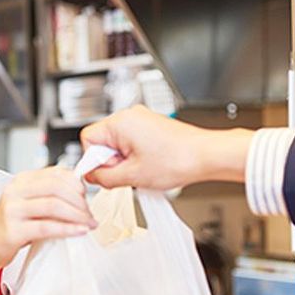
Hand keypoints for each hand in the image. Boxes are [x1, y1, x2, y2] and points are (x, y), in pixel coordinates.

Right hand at [0, 167, 96, 267]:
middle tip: (89, 213)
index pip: (55, 173)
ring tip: (87, 223)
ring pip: (53, 205)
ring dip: (77, 215)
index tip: (86, 195)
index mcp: (22, 180)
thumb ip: (49, 194)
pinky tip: (79, 231)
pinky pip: (47, 227)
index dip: (76, 183)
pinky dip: (68, 229)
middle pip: (56, 187)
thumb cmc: (11, 223)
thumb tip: (81, 192)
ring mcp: (13, 210)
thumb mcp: (29, 201)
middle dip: (79, 200)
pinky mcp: (14, 230)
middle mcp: (16, 191)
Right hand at [80, 105, 253, 188]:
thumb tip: (91, 177)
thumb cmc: (178, 160)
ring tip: (141, 169)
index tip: (105, 173)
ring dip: (123, 160)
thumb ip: (103, 178)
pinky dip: (134, 155)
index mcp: (120, 123)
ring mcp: (141, 119)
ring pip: (116, 143)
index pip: (87, 139)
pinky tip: (148, 165)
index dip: (93, 160)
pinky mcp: (150, 126)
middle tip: (127, 173)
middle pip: (101, 141)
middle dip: (110, 161)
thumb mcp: (132, 176)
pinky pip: (129, 141)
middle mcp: (129, 116)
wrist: (208, 155)